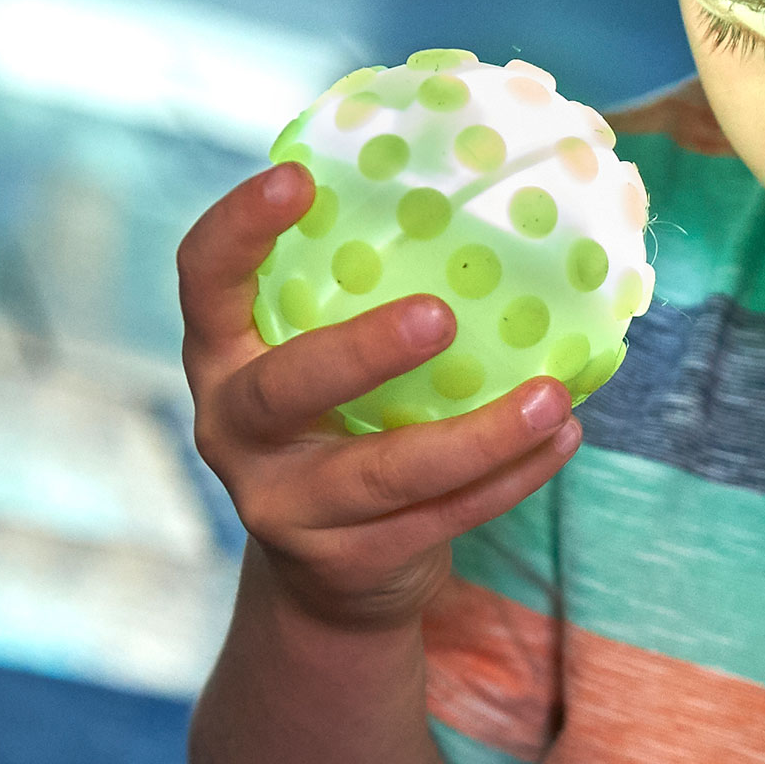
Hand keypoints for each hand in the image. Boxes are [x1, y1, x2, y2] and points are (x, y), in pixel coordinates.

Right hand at [178, 161, 581, 628]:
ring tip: (552, 397)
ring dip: (480, 434)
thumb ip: (358, 309)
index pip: (203, 282)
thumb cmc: (340, 436)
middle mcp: (234, 432)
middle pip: (284, 388)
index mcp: (222, 360)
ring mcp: (284, 506)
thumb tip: (486, 207)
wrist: (328, 585)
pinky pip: (441, 517)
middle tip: (439, 316)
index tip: (298, 178)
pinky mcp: (346, 562)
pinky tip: (561, 440)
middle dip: (361, 352)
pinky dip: (510, 479)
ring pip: (386, 473)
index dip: (238, 230)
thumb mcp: (325, 375)